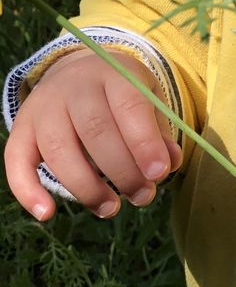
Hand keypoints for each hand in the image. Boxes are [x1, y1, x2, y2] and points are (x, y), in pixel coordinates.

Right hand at [4, 50, 181, 220]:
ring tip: (111, 209)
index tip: (159, 173)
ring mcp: (43, 107)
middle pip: (95, 130)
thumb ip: (158, 131)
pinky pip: (16, 161)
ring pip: (59, 150)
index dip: (144, 142)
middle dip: (122, 171)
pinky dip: (28, 191)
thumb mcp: (148, 98)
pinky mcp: (21, 129)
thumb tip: (169, 165)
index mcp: (113, 72)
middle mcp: (74, 86)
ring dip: (86, 187)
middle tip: (143, 196)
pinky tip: (47, 214)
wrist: (78, 72)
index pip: (129, 105)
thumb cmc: (121, 94)